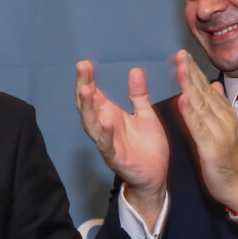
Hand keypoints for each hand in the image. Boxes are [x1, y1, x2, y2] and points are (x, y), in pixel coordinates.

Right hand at [76, 60, 168, 226]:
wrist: (155, 175)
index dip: (88, 79)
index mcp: (110, 115)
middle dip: (83, 86)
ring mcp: (107, 142)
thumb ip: (138, 94)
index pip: (94, 94)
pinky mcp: (115, 157)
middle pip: (87, 105)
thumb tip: (135, 70)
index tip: (85, 63)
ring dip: (88, 107)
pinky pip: (107, 145)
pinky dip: (105, 134)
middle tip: (82, 67)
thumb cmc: (148, 146)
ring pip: (91, 123)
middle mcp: (104, 127)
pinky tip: (106, 122)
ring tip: (86, 90)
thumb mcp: (145, 114)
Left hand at [173, 50, 237, 211]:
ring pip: (201, 104)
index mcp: (223, 115)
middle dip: (191, 71)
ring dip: (189, 84)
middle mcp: (222, 119)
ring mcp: (218, 132)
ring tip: (180, 66)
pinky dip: (190, 113)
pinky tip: (182, 99)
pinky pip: (199, 127)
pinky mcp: (212, 147)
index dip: (194, 71)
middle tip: (180, 53)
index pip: (207, 88)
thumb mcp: (225, 130)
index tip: (183, 55)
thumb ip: (218, 107)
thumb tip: (215, 85)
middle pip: (204, 91)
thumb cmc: (230, 161)